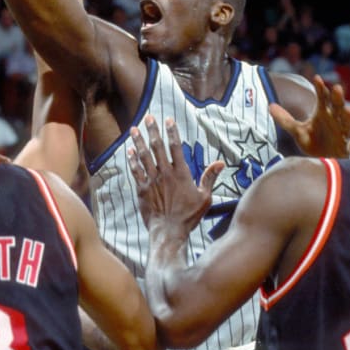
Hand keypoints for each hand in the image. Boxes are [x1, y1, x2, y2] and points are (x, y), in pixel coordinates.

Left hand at [128, 117, 223, 233]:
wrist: (169, 231)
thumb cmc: (189, 216)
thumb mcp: (205, 197)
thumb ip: (209, 178)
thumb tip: (220, 163)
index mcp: (181, 173)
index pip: (175, 147)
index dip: (172, 132)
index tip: (169, 120)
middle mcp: (165, 173)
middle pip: (157, 147)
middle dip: (153, 131)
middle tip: (148, 118)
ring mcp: (152, 181)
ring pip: (144, 156)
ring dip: (138, 141)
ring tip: (134, 129)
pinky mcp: (142, 190)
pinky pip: (135, 171)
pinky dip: (132, 160)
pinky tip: (129, 151)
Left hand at [270, 75, 349, 157]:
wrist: (322, 161)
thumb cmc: (314, 143)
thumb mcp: (297, 130)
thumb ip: (285, 119)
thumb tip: (270, 106)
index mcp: (323, 113)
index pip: (322, 97)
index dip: (320, 88)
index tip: (317, 78)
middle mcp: (333, 119)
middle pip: (336, 105)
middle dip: (337, 97)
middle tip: (336, 87)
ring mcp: (340, 131)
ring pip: (345, 121)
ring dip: (347, 115)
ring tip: (347, 109)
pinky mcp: (344, 144)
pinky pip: (348, 139)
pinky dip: (348, 136)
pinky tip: (348, 137)